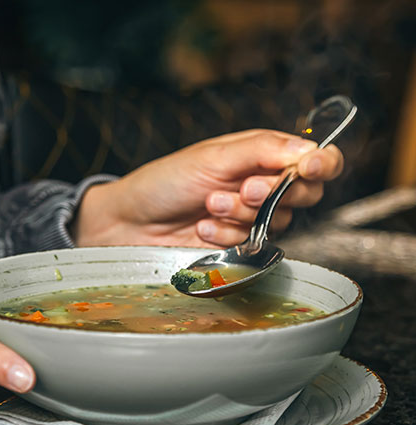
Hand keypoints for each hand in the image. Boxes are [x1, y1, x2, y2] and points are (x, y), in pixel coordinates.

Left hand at [73, 129, 343, 247]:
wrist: (130, 222)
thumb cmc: (164, 181)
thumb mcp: (211, 157)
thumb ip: (261, 151)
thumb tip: (309, 150)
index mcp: (260, 154)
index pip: (313, 158)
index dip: (322, 164)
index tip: (309, 169)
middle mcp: (261, 184)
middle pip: (304, 193)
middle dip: (272, 193)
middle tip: (240, 188)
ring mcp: (250, 216)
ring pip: (278, 221)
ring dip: (241, 214)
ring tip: (207, 205)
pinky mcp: (237, 244)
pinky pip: (253, 244)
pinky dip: (227, 235)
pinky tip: (202, 228)